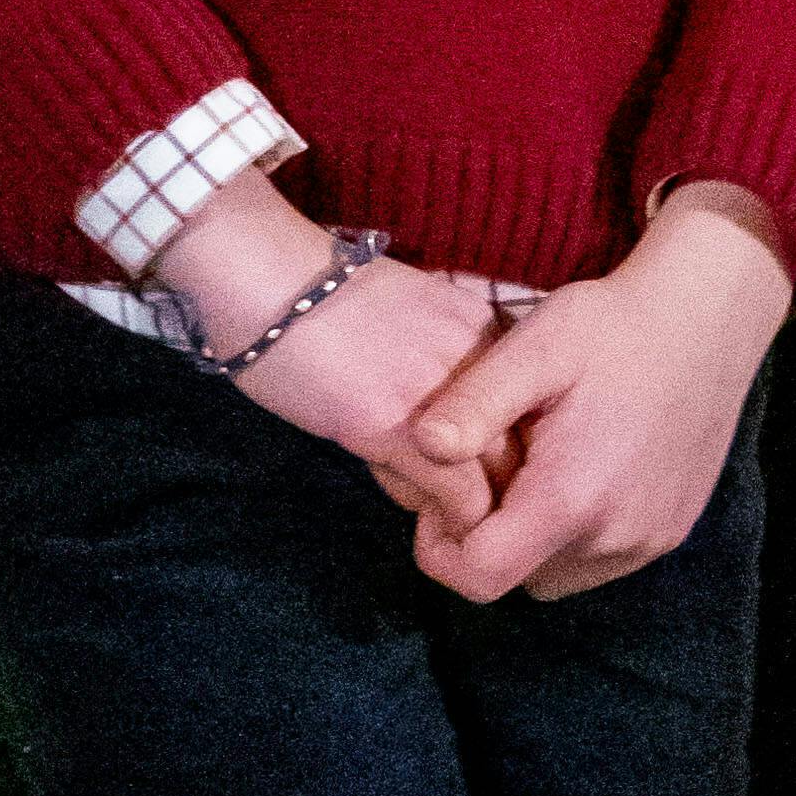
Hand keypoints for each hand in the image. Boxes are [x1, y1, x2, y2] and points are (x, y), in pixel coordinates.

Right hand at [227, 254, 520, 533]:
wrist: (266, 278)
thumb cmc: (317, 298)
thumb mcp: (407, 316)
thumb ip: (439, 359)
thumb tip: (444, 412)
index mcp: (485, 328)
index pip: (529, 406)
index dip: (503, 446)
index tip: (471, 460)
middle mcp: (484, 359)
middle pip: (525, 443)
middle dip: (496, 483)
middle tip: (456, 498)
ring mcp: (448, 394)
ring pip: (499, 476)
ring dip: (469, 507)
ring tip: (432, 508)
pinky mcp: (403, 428)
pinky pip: (456, 493)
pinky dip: (447, 517)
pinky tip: (418, 510)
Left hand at [400, 183, 792, 599]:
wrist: (709, 317)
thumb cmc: (614, 325)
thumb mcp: (536, 347)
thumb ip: (474, 402)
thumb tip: (423, 447)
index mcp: (571, 498)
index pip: (477, 576)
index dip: (440, 547)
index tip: (442, 497)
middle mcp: (615, 536)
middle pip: (516, 578)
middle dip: (488, 538)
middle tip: (492, 466)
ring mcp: (649, 539)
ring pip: (558, 575)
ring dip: (533, 539)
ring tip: (537, 466)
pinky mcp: (670, 531)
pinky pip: (601, 560)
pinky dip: (577, 532)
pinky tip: (582, 468)